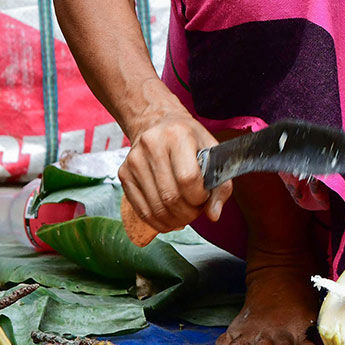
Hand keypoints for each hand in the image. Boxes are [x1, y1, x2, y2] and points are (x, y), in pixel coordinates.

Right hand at [120, 111, 231, 233]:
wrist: (156, 123)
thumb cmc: (189, 139)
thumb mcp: (212, 152)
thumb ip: (220, 185)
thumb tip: (214, 216)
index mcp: (178, 135)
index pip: (188, 179)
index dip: (200, 197)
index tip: (204, 197)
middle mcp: (152, 146)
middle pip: (171, 197)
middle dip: (188, 213)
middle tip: (196, 211)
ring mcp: (134, 161)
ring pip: (156, 208)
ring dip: (175, 220)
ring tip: (185, 214)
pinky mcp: (124, 174)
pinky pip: (141, 210)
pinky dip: (158, 221)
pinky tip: (170, 218)